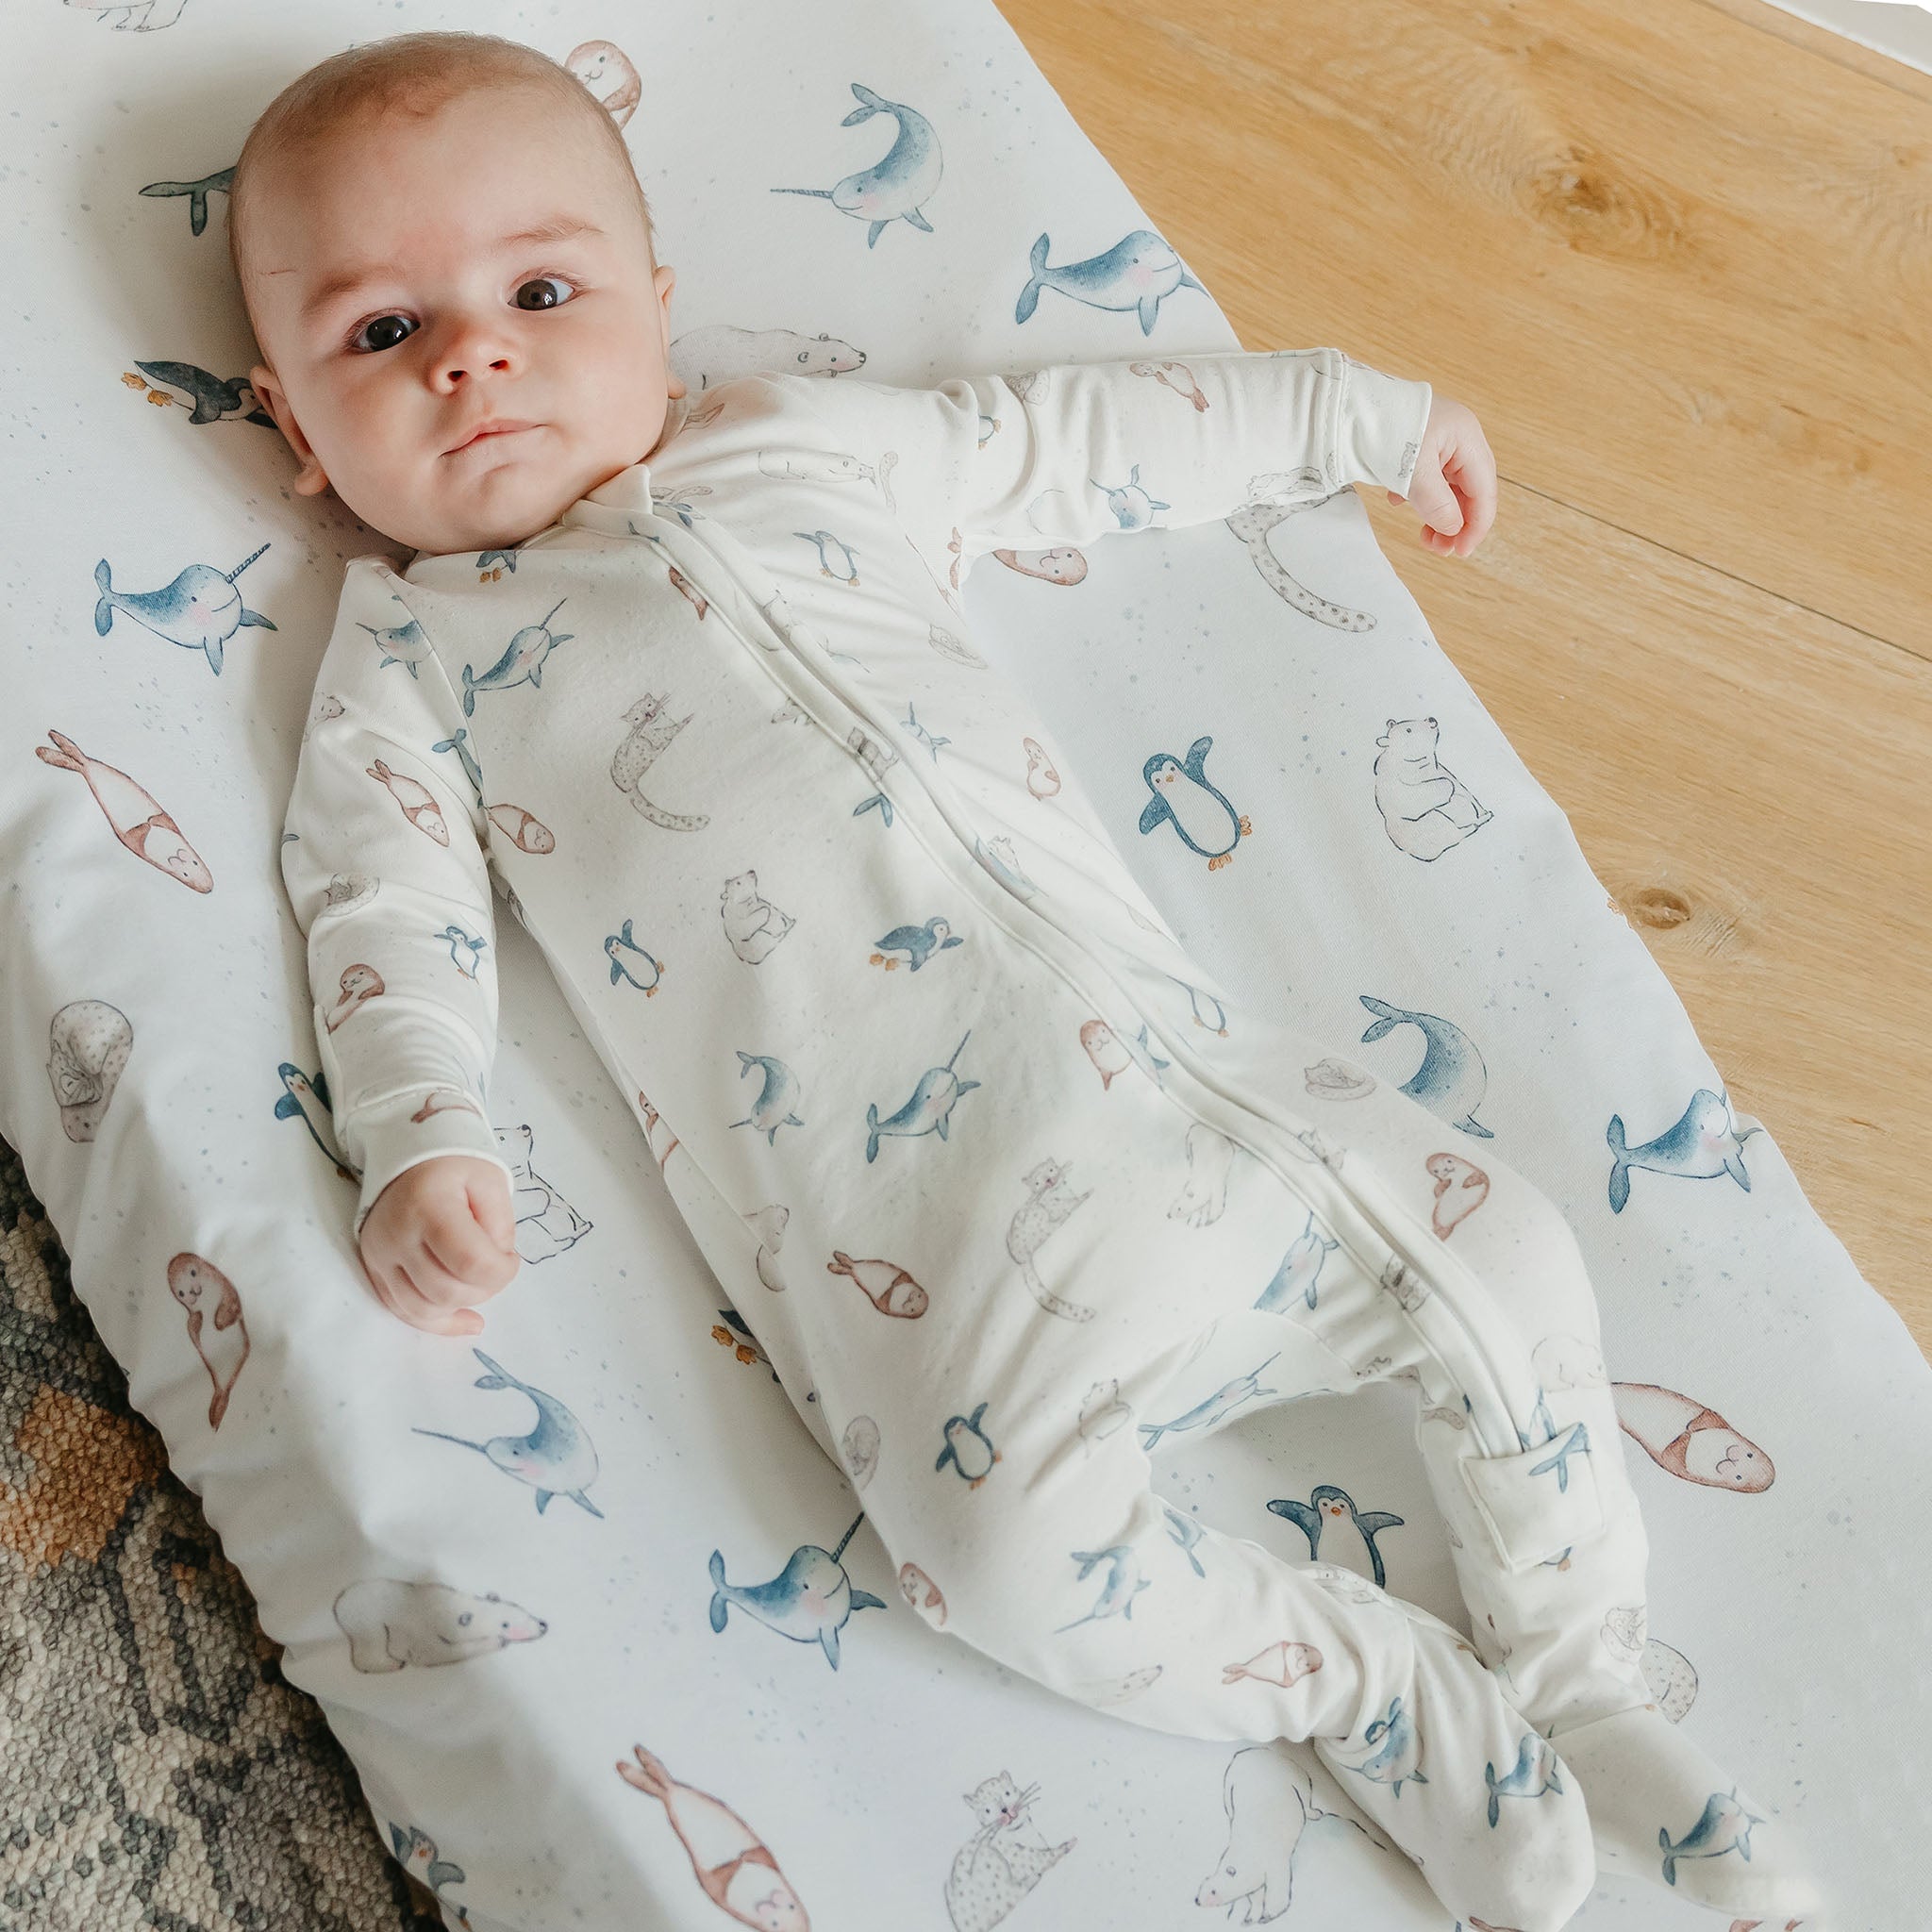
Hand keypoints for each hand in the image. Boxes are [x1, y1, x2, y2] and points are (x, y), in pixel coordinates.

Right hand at [358, 1155, 519, 1336]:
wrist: (406, 1157)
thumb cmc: (454, 1166)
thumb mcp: (490, 1180)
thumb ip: (500, 1225)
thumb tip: (496, 1266)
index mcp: (429, 1205)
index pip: (470, 1262)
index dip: (501, 1271)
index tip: (510, 1258)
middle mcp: (396, 1234)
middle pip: (446, 1291)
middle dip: (484, 1289)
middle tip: (495, 1267)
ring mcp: (379, 1256)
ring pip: (423, 1308)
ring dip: (462, 1305)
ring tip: (478, 1283)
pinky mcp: (374, 1269)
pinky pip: (403, 1311)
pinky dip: (438, 1322)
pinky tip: (466, 1320)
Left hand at [1388, 393, 1495, 557]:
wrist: (1343, 404)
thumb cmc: (1382, 428)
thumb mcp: (1411, 472)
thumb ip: (1437, 504)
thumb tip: (1453, 530)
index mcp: (1466, 438)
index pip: (1484, 490)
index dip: (1476, 525)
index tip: (1460, 552)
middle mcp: (1458, 438)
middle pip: (1470, 490)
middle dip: (1457, 523)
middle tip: (1438, 550)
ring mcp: (1439, 440)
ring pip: (1449, 487)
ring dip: (1438, 514)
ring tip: (1423, 536)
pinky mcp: (1417, 445)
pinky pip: (1427, 478)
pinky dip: (1418, 497)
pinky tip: (1398, 502)